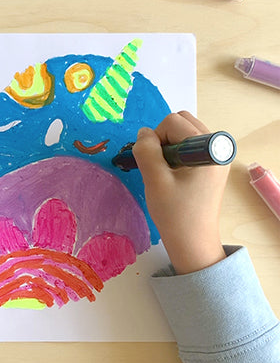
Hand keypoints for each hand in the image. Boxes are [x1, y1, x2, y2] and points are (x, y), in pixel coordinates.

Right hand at [132, 111, 229, 273]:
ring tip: (167, 172)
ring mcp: (218, 154)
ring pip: (184, 131)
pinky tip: (174, 174)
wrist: (193, 242)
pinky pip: (189, 144)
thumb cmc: (175, 214)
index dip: (156, 139)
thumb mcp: (155, 180)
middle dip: (163, 138)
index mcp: (210, 149)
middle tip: (160, 167)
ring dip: (169, 145)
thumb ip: (146, 151)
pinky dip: (176, 152)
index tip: (154, 165)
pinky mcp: (213, 163)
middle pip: (181, 121)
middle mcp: (219, 146)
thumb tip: (143, 133)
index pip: (173, 122)